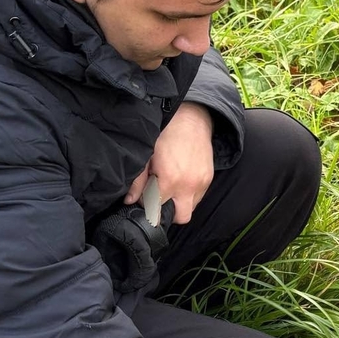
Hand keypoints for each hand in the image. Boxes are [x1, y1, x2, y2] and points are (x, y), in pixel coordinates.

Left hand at [124, 102, 215, 223]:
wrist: (192, 120)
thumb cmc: (167, 134)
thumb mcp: (147, 155)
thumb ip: (138, 180)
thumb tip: (130, 200)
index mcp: (170, 180)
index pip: (156, 209)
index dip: (148, 205)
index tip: (145, 197)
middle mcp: (188, 186)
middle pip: (180, 217)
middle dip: (169, 213)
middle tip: (160, 199)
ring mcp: (201, 184)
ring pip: (191, 208)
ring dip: (180, 203)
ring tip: (171, 186)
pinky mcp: (209, 179)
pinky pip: (199, 197)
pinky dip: (189, 194)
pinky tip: (182, 180)